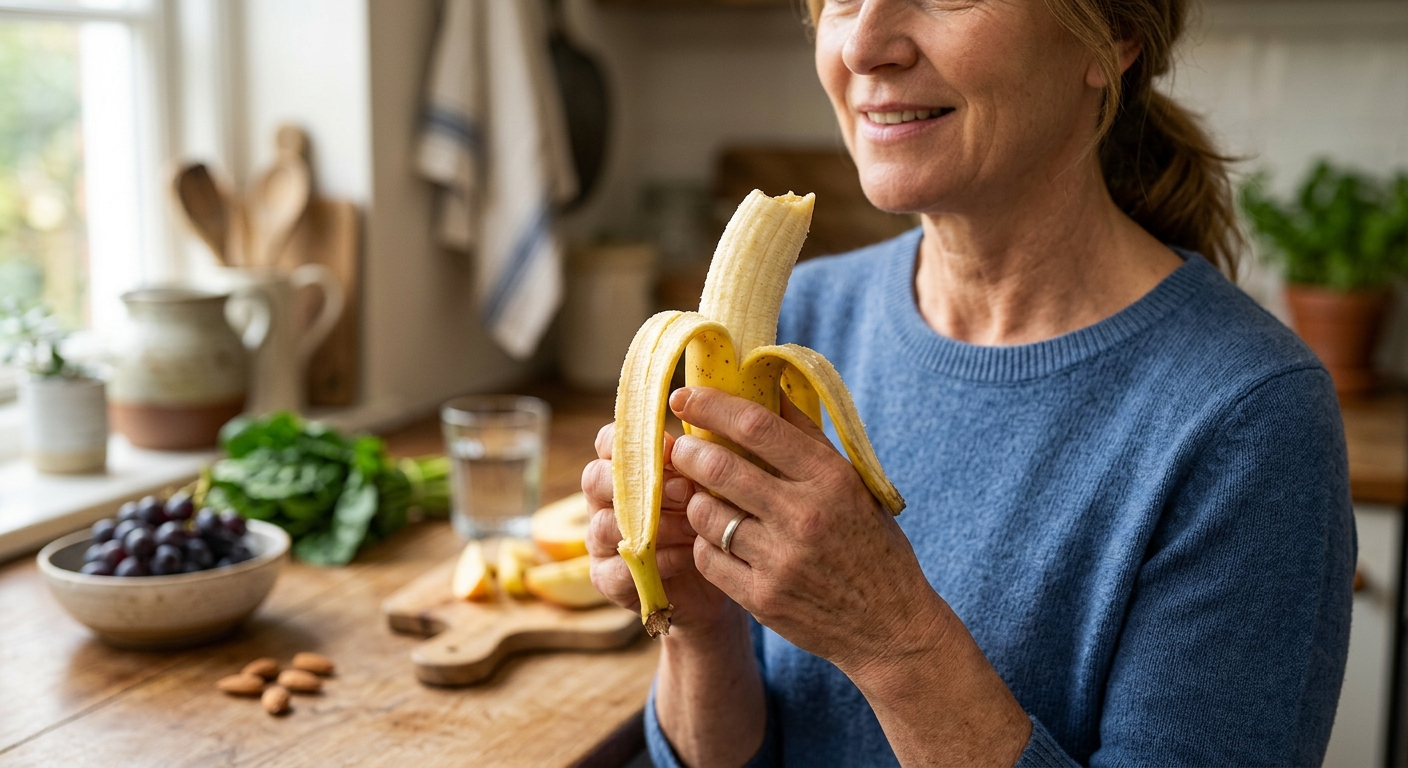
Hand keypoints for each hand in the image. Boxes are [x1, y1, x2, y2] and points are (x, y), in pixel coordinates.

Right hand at [582, 424, 736, 634]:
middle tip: (686, 489)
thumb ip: (691, 465)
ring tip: (694, 527)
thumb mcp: (707, 487)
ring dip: (655, 524)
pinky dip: (659, 559)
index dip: (631, 439)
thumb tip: (686, 444)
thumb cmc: (712, 522)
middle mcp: (603, 501)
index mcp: (623, 470)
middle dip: (640, 482)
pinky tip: (688, 555)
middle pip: (594, 478)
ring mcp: (600, 541)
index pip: (608, 442)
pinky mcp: (607, 579)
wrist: (717, 583)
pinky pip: (620, 568)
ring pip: (606, 524)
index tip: (669, 446)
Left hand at [668, 386, 943, 672]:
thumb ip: (809, 438)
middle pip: (719, 468)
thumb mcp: (854, 485)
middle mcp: (804, 516)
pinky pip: (707, 558)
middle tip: (680, 448)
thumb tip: (769, 385)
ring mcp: (780, 560)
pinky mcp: (762, 598)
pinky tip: (718, 539)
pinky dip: (705, 543)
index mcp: (831, 479)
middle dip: (688, 452)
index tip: (684, 397)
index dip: (712, 406)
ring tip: (704, 498)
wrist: (891, 626)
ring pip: (705, 514)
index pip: (757, 426)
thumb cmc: (871, 546)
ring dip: (695, 500)